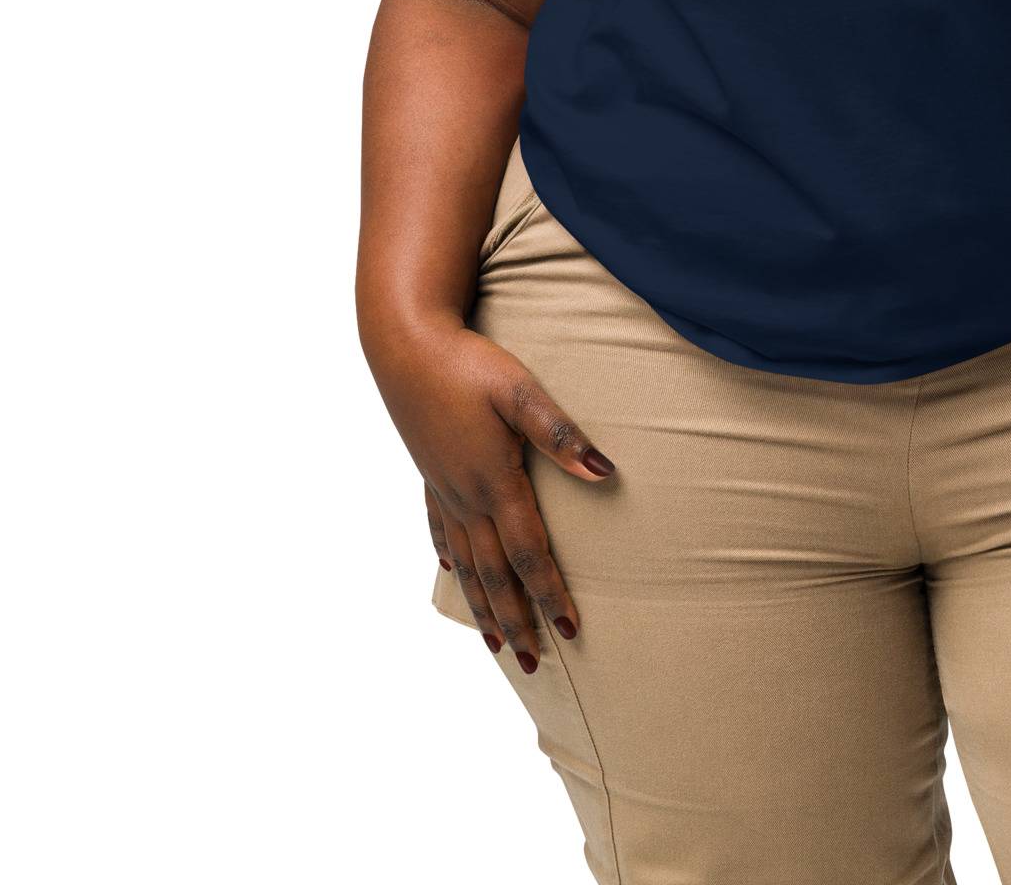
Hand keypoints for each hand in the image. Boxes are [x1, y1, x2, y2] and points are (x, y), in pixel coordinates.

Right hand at [367, 316, 615, 670]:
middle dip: (516, 621)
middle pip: (495, 574)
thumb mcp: (522, 392)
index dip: (550, 594)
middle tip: (534, 664)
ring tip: (495, 644)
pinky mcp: (429, 473)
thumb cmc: (469, 364)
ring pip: (466, 563)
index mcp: (494, 483)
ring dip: (483, 606)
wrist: (405, 346)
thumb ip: (561, 436)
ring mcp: (443, 488)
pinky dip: (450, 560)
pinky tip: (451, 572)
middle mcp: (466, 497)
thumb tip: (605, 474)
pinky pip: (440, 530)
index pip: (528, 554)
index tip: (570, 631)